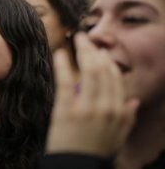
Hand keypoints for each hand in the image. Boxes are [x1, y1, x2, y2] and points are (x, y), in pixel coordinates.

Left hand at [46, 33, 138, 156]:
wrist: (75, 168)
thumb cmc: (95, 152)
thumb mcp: (117, 138)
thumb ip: (127, 118)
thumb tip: (133, 101)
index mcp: (118, 111)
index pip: (116, 78)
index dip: (107, 61)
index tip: (99, 52)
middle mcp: (105, 107)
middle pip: (102, 70)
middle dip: (95, 51)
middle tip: (85, 38)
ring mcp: (85, 108)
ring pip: (88, 72)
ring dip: (83, 51)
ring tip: (77, 39)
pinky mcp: (65, 111)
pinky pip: (65, 82)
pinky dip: (63, 66)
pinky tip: (60, 53)